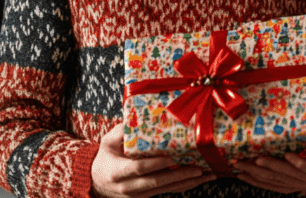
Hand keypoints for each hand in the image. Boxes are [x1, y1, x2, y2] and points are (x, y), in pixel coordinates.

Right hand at [91, 121, 215, 197]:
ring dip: (187, 182)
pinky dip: (184, 185)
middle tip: (198, 168)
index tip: (171, 157)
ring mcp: (138, 195)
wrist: (97, 182)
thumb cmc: (106, 157)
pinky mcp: (147, 197)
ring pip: (165, 189)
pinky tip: (199, 179)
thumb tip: (137, 115)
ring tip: (207, 174)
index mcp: (117, 172)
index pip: (139, 168)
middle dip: (179, 176)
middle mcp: (128, 187)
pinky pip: (167, 191)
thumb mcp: (107, 142)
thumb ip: (121, 131)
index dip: (155, 164)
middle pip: (156, 182)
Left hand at [232, 118, 305, 194]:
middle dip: (266, 167)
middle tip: (250, 159)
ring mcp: (297, 185)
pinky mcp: (289, 187)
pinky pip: (270, 186)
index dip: (299, 164)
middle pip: (285, 175)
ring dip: (256, 174)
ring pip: (274, 181)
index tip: (288, 155)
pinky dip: (256, 182)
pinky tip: (242, 175)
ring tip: (239, 166)